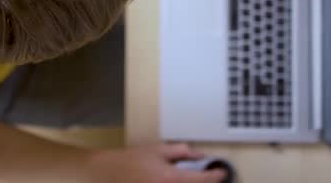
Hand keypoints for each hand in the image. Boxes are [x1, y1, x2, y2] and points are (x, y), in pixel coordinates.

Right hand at [87, 143, 225, 182]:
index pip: (203, 181)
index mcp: (171, 179)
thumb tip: (200, 156)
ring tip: (197, 178)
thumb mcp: (158, 150)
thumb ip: (182, 152)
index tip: (222, 171)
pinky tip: (178, 181)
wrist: (109, 173)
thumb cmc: (132, 160)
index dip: (216, 176)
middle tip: (212, 176)